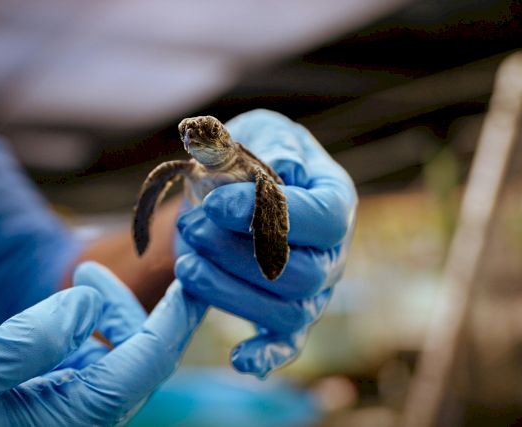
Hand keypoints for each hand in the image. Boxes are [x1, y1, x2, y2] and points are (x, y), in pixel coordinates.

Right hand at [0, 262, 206, 426]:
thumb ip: (40, 335)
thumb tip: (90, 305)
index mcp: (68, 420)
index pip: (144, 363)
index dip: (174, 319)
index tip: (194, 281)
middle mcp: (70, 422)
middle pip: (129, 360)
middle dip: (124, 310)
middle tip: (89, 270)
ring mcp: (52, 417)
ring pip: (101, 360)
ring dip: (95, 318)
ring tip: (72, 283)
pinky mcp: (32, 409)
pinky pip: (70, 366)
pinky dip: (65, 334)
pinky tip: (39, 318)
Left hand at [175, 109, 356, 377]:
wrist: (232, 189)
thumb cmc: (251, 158)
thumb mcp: (258, 135)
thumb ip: (268, 145)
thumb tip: (279, 168)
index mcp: (334, 200)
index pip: (322, 217)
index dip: (270, 214)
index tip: (217, 203)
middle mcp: (332, 252)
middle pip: (303, 273)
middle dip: (238, 254)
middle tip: (193, 228)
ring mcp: (313, 290)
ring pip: (287, 310)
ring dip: (230, 291)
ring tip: (187, 262)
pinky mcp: (288, 316)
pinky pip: (287, 343)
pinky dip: (267, 355)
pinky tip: (240, 360)